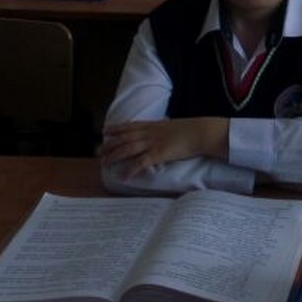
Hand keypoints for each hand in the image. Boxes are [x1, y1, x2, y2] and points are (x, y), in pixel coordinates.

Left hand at [100, 117, 227, 175]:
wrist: (201, 131)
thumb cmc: (192, 130)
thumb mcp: (174, 127)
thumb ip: (164, 131)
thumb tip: (161, 135)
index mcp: (154, 125)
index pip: (130, 125)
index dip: (116, 128)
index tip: (105, 131)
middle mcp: (150, 132)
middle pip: (125, 137)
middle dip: (110, 144)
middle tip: (99, 151)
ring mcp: (153, 142)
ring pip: (128, 148)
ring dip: (115, 155)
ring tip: (105, 163)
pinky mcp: (158, 153)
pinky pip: (140, 162)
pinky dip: (130, 169)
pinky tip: (123, 176)